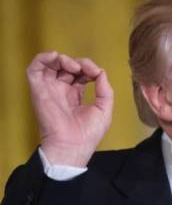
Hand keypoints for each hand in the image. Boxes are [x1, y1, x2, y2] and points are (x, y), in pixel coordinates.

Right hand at [27, 51, 113, 166]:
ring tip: (74, 67)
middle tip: (86, 70)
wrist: (72, 146)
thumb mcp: (104, 109)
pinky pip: (34, 69)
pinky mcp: (39, 90)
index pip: (80, 74)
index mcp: (76, 95)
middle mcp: (62, 91)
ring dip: (63, 59)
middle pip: (67, 67)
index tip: (96, 73)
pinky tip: (56, 58)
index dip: (89, 68)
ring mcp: (50, 89)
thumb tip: (101, 72)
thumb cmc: (88, 133)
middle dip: (80, 63)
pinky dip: (43, 58)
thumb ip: (105, 89)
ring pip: (51, 64)